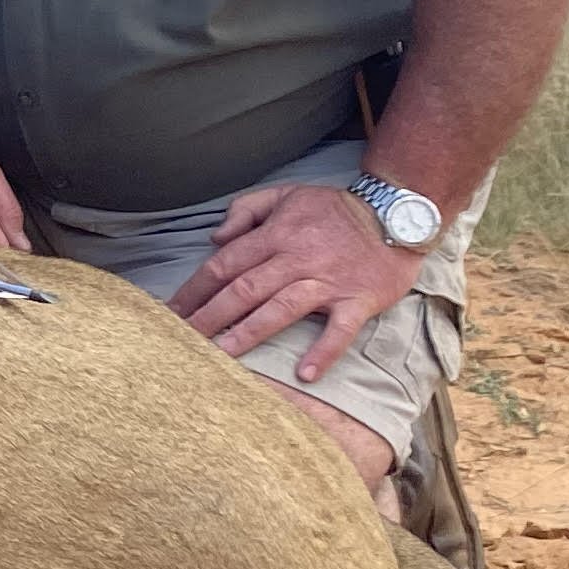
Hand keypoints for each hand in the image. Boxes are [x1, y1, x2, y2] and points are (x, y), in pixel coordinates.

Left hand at [173, 183, 425, 380]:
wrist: (398, 212)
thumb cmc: (335, 209)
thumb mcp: (286, 195)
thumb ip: (246, 210)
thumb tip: (214, 237)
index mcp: (277, 235)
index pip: (225, 264)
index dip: (195, 289)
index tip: (171, 311)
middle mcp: (298, 258)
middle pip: (245, 289)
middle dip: (210, 315)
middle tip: (183, 339)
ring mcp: (329, 281)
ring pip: (282, 307)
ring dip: (251, 331)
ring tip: (222, 354)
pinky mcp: (359, 299)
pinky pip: (340, 328)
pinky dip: (324, 350)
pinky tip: (305, 374)